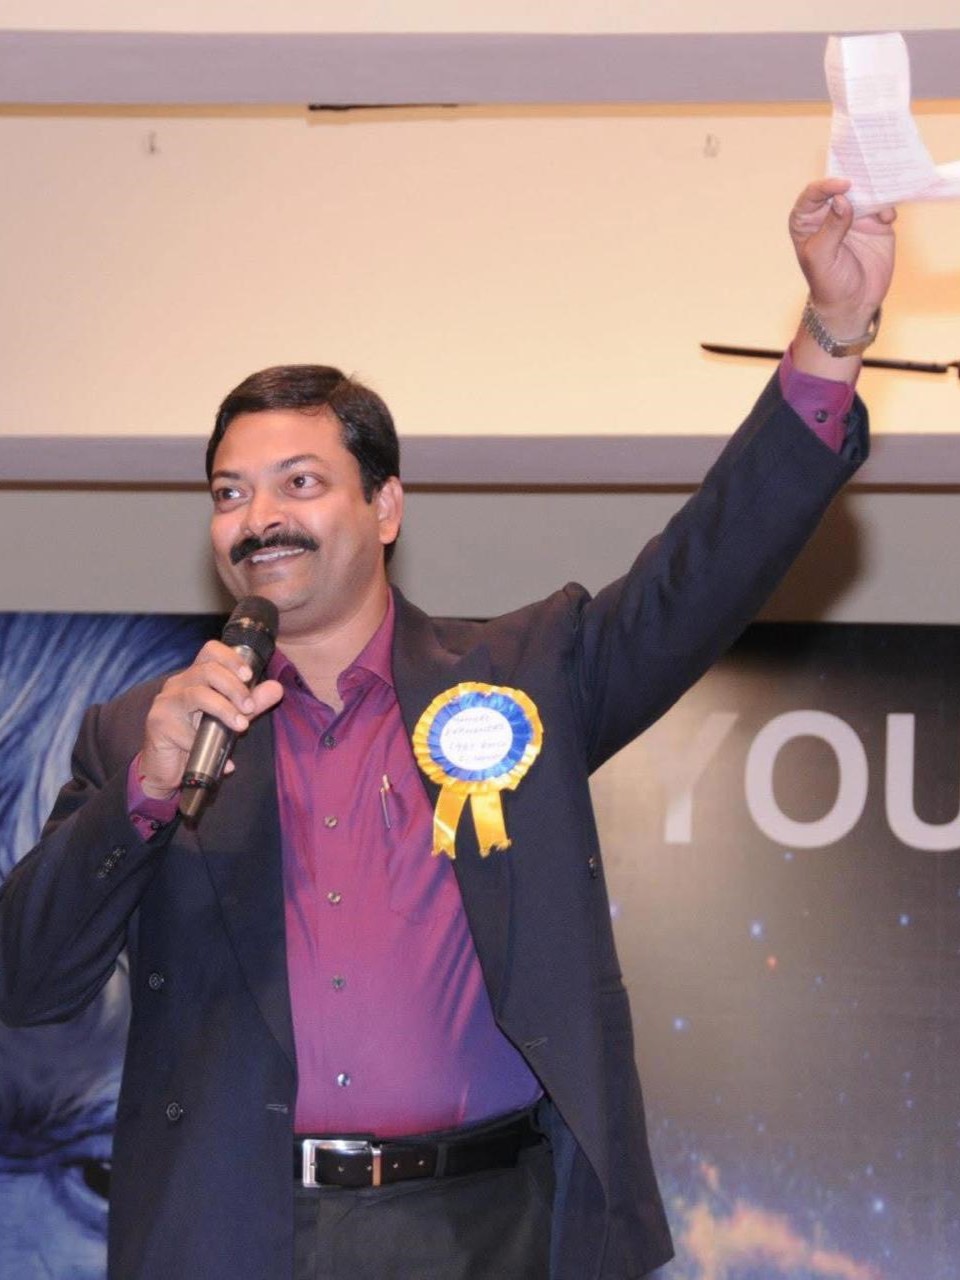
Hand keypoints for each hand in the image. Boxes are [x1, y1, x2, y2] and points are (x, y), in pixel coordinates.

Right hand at [138, 640, 282, 798]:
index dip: (231, 658)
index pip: (210, 651)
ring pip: (197, 695)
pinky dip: (206, 743)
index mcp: (195, 677)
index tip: (249, 676)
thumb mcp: (232, 717)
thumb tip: (277, 688)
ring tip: (240, 726)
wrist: (169, 769)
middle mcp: (178, 684)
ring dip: (224, 709)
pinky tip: (223, 760)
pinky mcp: (159, 724)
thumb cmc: (199, 738)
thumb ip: (253, 703)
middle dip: (234, 687)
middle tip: (249, 708)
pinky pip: (186, 730)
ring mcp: (166, 703)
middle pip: (207, 670)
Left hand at [789, 177, 895, 331]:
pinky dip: (887, 207)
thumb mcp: (822, 257)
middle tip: (868, 173)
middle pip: (842, 187)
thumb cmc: (827, 283)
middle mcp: (831, 213)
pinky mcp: (876, 224)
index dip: (827, 186)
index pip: (813, 194)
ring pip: (865, 192)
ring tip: (882, 189)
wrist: (852, 304)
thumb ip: (831, 228)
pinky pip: (884, 207)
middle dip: (854, 178)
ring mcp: (855, 216)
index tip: (843, 186)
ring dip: (875, 189)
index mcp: (807, 219)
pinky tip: (886, 218)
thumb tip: (842, 200)